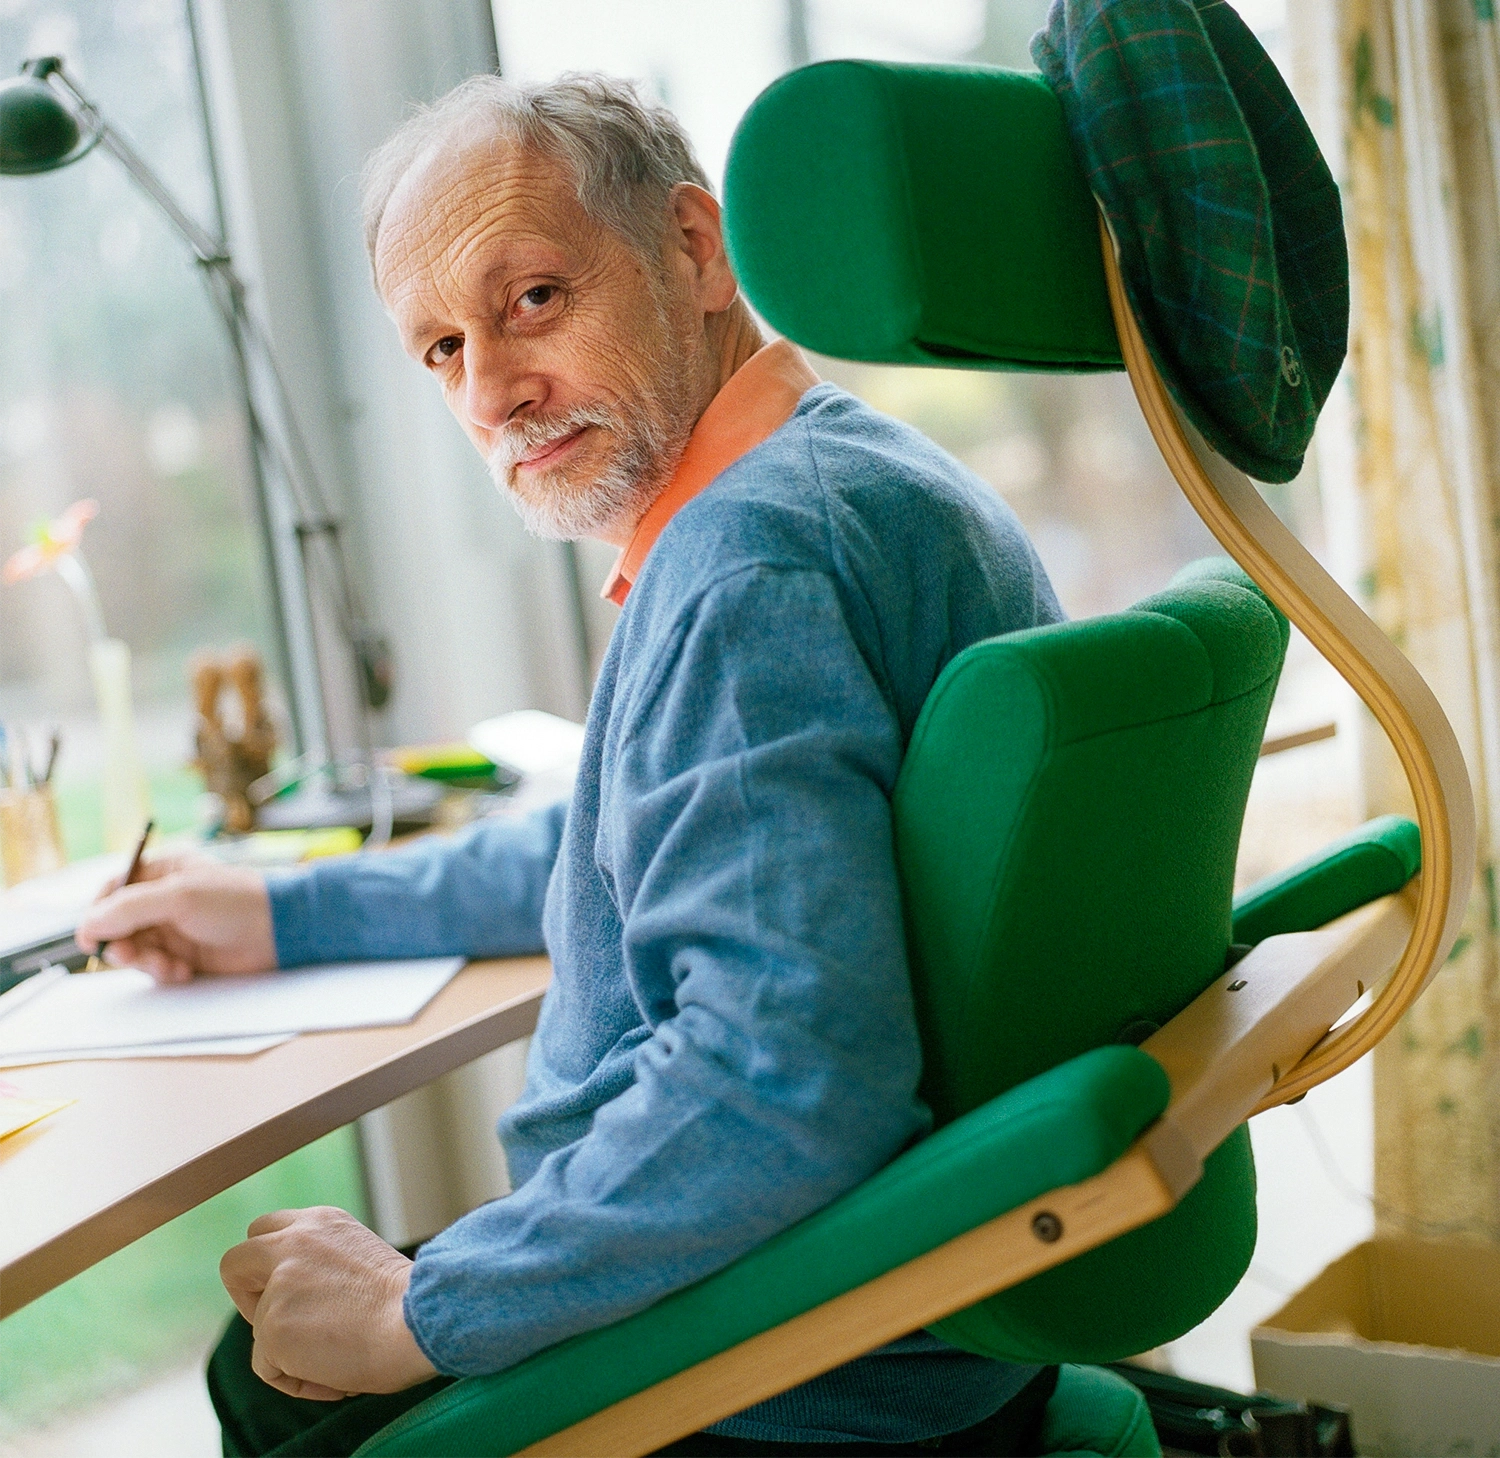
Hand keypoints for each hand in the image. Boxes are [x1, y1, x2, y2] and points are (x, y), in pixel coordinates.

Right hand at [75, 856, 275, 982]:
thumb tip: (87, 925)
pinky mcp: (186, 953)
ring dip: (146, 962)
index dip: (99, 914)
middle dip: (123, 944)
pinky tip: (186, 971)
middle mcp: (164, 898)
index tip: (94, 938)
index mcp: (163, 871)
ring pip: (135, 949)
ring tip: (170, 966)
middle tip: (133, 956)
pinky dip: (164, 972)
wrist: (281, 930)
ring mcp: (175, 927)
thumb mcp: (179, 897)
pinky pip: (156, 967)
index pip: (113, 890)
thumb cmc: (236, 902)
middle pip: (118, 925)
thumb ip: (128, 909)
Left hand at [220, 1207, 437, 1399]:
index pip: (268, 1230)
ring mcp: (279, 1284)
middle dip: (248, 1296)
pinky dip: (296, 1379)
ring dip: (288, 1349)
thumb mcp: (358, 1260)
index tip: (297, 1290)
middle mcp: (294, 1242)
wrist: (419, 1321)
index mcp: (321, 1222)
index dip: (271, 1266)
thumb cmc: (406, 1303)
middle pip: (236, 1262)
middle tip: (284, 1320)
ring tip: (336, 1359)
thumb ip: (320, 1266)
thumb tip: (301, 1306)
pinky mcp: (271, 1327)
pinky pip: (268, 1368)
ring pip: (258, 1328)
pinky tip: (334, 1376)